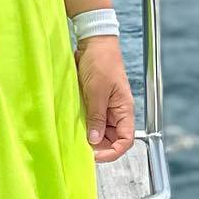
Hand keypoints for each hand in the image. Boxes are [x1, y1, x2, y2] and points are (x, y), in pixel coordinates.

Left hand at [75, 36, 135, 162]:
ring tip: (74, 138)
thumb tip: (94, 141)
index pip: (126, 140)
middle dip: (98, 147)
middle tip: (80, 148)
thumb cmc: (101, 62)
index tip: (95, 156)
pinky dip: (82, 126)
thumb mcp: (97, 91)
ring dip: (88, 136)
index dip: (112, 152)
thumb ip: (97, 117)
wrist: (93, 42)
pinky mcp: (93, 103)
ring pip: (99, 132)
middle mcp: (116, 112)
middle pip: (111, 139)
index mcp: (124, 110)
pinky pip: (90, 120)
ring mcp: (104, 108)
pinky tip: (72, 127)